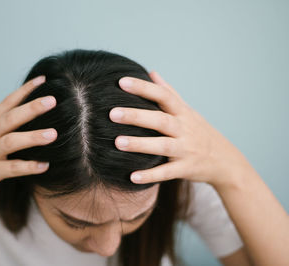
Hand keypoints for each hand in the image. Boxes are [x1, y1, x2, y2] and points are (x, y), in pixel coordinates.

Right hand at [0, 75, 57, 205]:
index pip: (8, 102)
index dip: (24, 90)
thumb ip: (2, 127)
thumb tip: (27, 118)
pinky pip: (11, 168)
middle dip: (31, 108)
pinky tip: (44, 165)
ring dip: (33, 137)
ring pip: (11, 141)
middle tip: (53, 100)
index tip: (43, 79)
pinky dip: (28, 167)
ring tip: (54, 134)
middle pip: (11, 117)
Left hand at [109, 71, 249, 188]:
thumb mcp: (188, 111)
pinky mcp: (186, 169)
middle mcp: (184, 129)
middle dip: (136, 116)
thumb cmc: (200, 132)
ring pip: (162, 146)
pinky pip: (167, 173)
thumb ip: (169, 93)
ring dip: (140, 144)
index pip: (163, 96)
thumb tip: (151, 72)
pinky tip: (132, 176)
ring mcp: (186, 150)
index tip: (122, 82)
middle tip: (112, 113)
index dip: (143, 88)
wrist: (226, 161)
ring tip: (118, 142)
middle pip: (160, 120)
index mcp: (182, 113)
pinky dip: (150, 175)